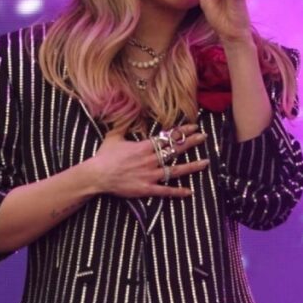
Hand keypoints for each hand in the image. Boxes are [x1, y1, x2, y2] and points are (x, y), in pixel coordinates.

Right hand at [84, 124, 209, 198]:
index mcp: (144, 146)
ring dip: (192, 166)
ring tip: (206, 162)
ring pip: (175, 170)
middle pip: (175, 150)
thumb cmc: (104, 156)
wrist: (96, 176)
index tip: (194, 126)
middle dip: (191, 142)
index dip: (182, 131)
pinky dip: (178, 192)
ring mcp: (150, 175)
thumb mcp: (114, 136)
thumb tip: (128, 110)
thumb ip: (124, 124)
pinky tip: (190, 192)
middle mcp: (150, 160)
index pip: (167, 137)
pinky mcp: (146, 188)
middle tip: (204, 137)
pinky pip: (165, 190)